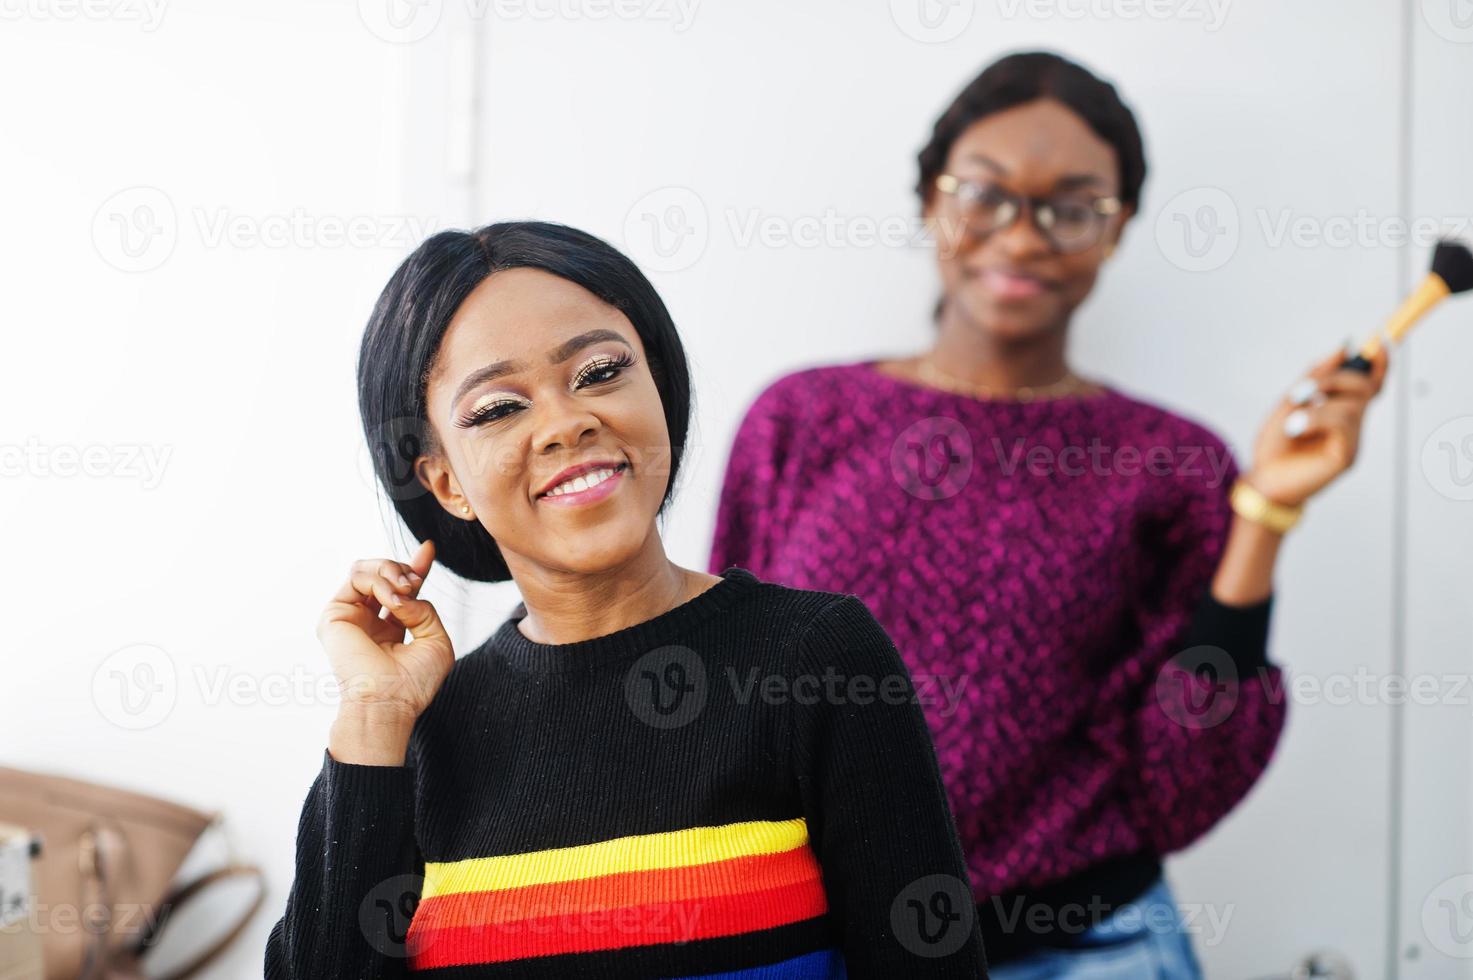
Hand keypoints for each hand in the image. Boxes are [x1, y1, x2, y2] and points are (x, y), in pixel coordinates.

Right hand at [316, 539, 453, 723]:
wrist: (390, 701)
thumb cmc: (414, 682)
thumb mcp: (435, 639)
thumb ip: (424, 608)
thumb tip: (407, 588)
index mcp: (389, 627)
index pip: (399, 588)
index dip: (413, 566)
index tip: (428, 548)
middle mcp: (367, 620)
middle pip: (382, 572)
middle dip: (404, 568)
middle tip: (416, 583)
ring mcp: (349, 616)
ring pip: (366, 569)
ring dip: (392, 572)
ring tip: (405, 591)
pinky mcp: (334, 615)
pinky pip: (356, 577)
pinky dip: (380, 581)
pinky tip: (393, 601)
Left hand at [1243, 344, 1388, 506]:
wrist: (1261, 480)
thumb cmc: (1274, 446)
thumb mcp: (1289, 403)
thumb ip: (1315, 377)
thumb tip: (1344, 348)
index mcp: (1340, 413)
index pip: (1370, 385)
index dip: (1377, 363)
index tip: (1378, 340)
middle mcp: (1352, 427)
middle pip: (1365, 389)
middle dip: (1336, 379)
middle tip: (1303, 390)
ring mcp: (1352, 442)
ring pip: (1353, 405)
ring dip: (1320, 401)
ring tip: (1293, 413)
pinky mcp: (1347, 457)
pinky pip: (1343, 425)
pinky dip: (1317, 418)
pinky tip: (1295, 428)